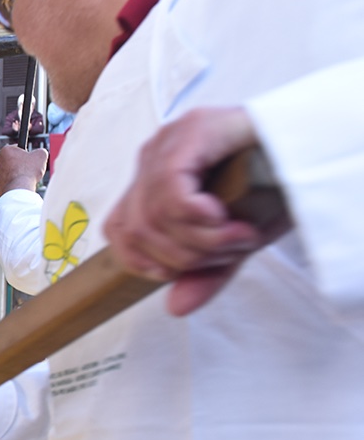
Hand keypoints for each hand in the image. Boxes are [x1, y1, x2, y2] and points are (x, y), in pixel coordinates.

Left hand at [0, 144, 47, 195]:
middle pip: (11, 160)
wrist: (19, 189)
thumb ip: (40, 151)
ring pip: (8, 171)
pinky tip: (19, 184)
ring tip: (24, 177)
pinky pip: (6, 181)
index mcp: (6, 150)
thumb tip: (41, 152)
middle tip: (28, 168)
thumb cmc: (28, 171)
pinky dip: (12, 183)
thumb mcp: (40, 155)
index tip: (30, 158)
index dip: (25, 153)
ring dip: (15, 173)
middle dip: (19, 163)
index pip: (17, 148)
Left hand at [104, 106, 284, 315]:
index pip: (118, 227)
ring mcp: (172, 140)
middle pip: (136, 227)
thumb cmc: (279, 186)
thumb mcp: (235, 239)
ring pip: (155, 214)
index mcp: (155, 177)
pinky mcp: (194, 131)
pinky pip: (173, 192)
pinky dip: (200, 219)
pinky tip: (228, 219)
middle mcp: (156, 155)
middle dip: (185, 257)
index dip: (142, 260)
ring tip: (242, 237)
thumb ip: (205, 271)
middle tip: (231, 253)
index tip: (181, 271)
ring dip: (202, 241)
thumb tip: (175, 308)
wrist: (321, 148)